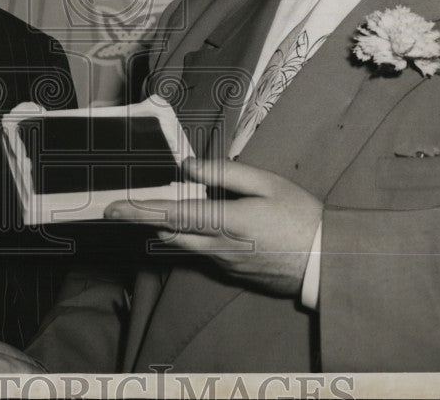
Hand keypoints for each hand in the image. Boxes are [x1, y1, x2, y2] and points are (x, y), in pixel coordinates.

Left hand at [105, 157, 321, 296]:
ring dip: (168, 228)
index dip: (139, 211)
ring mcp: (224, 263)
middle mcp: (219, 247)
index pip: (172, 215)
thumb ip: (225, 173)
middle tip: (122, 208)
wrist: (326, 261)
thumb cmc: (301, 216)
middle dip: (145, 220)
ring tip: (154, 211)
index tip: (112, 209)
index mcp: (226, 222)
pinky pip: (203, 251)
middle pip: (170, 233)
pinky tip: (198, 223)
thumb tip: (188, 166)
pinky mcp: (232, 272)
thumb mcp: (267, 184)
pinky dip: (192, 236)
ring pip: (184, 244)